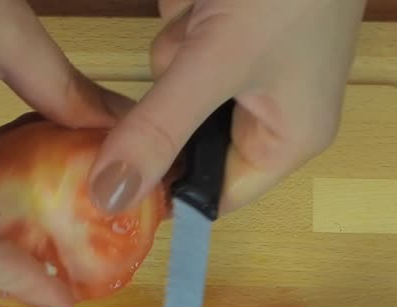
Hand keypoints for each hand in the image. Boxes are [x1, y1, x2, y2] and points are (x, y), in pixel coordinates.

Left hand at [89, 0, 364, 215]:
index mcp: (287, 139)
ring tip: (208, 15)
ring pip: (176, 85)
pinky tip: (202, 2)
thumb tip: (109, 198)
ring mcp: (249, 64)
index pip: (214, 195)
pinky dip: (182, 21)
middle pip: (187, 139)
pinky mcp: (230, 27)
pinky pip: (182, 42)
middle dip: (170, 102)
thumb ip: (160, 130)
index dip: (166, 189)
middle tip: (181, 66)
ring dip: (175, 50)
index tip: (113, 177)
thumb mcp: (218, 62)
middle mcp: (271, 110)